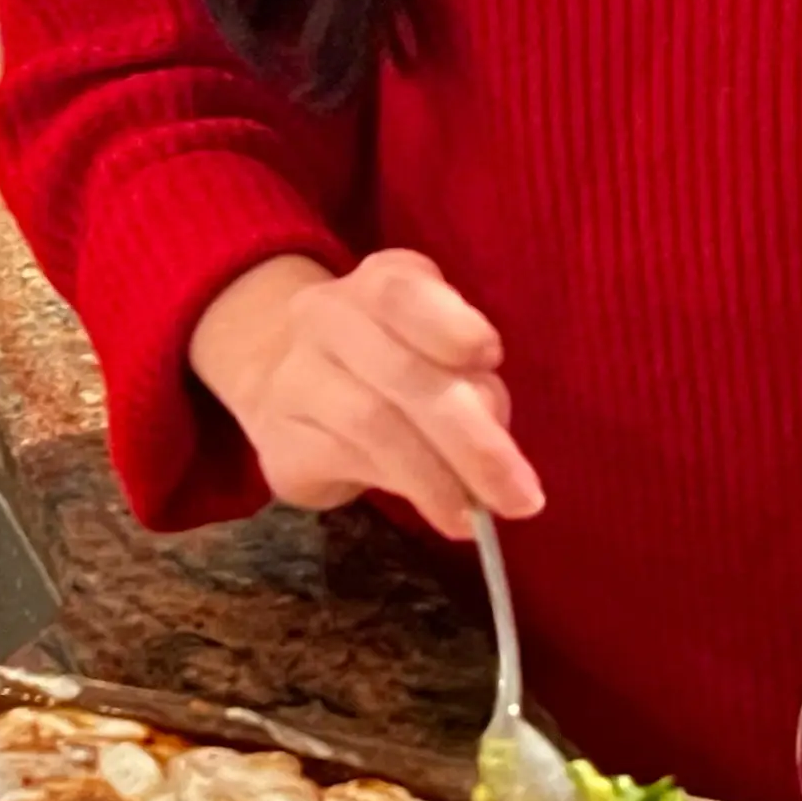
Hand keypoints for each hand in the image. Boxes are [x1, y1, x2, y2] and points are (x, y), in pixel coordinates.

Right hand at [186, 248, 545, 542]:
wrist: (285, 387)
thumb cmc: (389, 364)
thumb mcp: (438, 352)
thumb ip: (469, 380)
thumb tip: (495, 441)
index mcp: (378, 283)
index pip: (403, 291)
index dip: (449, 322)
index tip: (492, 356)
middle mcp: (327, 318)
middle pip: (401, 374)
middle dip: (471, 439)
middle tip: (520, 494)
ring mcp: (295, 376)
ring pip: (374, 425)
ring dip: (438, 478)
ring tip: (479, 517)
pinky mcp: (280, 438)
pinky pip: (347, 462)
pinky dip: (405, 491)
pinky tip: (443, 513)